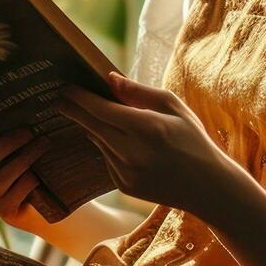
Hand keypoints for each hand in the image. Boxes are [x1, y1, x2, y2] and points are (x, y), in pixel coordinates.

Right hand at [0, 118, 53, 229]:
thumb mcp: (30, 148)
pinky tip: (40, 178)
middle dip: (8, 142)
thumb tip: (32, 116)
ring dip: (23, 160)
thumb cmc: (41, 168)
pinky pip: (14, 194)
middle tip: (30, 132)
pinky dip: (28, 182)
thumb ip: (24, 135)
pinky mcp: (5, 210)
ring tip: (43, 146)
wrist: (53, 205)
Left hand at [50, 71, 224, 212]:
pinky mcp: (124, 186)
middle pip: (91, 125)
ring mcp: (126, 172)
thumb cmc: (192, 139)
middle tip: (59, 98)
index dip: (79, 97)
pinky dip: (109, 147)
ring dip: (94, 128)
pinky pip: (107, 159)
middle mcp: (132, 152)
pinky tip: (122, 142)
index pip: (100, 109)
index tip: (65, 87)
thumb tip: (109, 79)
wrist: (206, 187)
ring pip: (98, 142)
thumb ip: (139, 92)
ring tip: (93, 114)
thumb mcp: (173, 107)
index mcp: (146, 128)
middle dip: (74, 110)